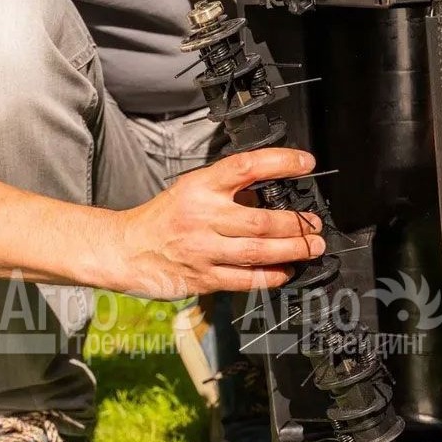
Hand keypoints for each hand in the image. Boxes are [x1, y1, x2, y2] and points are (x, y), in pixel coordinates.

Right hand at [110, 147, 324, 297]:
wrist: (126, 249)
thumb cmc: (162, 219)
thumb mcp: (190, 190)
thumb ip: (226, 190)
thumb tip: (271, 192)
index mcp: (200, 186)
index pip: (246, 166)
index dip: (281, 162)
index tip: (306, 164)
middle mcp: (202, 216)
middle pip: (261, 220)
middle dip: (297, 224)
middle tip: (315, 224)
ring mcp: (202, 249)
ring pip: (258, 251)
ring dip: (293, 250)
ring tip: (312, 247)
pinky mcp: (203, 278)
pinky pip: (246, 279)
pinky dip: (271, 276)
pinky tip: (285, 271)